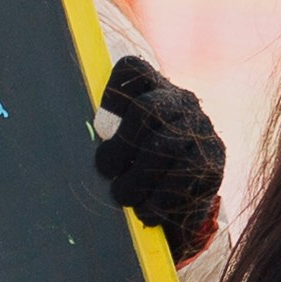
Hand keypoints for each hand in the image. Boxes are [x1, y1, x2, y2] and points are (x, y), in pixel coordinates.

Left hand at [89, 57, 223, 255]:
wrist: (184, 199)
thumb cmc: (137, 167)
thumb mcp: (118, 143)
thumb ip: (103, 133)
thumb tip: (66, 143)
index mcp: (154, 87)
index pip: (131, 71)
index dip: (110, 97)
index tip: (101, 128)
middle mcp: (182, 101)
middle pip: (146, 109)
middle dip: (120, 147)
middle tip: (107, 172)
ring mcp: (202, 129)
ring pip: (163, 146)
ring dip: (136, 180)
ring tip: (124, 197)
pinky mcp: (214, 161)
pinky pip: (182, 178)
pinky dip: (158, 201)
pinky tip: (147, 211)